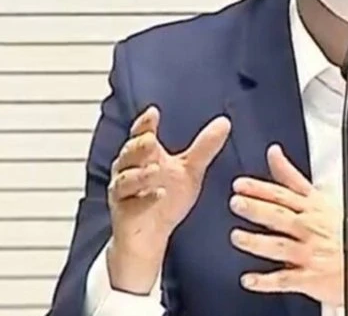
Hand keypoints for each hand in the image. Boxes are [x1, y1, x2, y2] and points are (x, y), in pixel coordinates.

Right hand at [107, 106, 230, 292]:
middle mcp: (129, 169)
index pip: (141, 134)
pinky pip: (131, 203)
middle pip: (129, 153)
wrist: (150, 235)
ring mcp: (123, 190)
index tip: (153, 113)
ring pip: (125, 177)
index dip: (145, 123)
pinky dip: (145, 197)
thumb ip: (204, 147)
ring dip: (140, 173)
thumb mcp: (190, 170)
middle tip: (150, 139)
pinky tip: (158, 194)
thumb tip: (224, 122)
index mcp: (144, 155)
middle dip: (138, 145)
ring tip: (155, 168)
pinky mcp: (123, 211)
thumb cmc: (165, 199)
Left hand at [228, 145, 347, 315]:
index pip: (284, 194)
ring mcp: (309, 253)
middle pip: (281, 216)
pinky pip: (285, 279)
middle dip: (258, 209)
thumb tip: (273, 153)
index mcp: (312, 208)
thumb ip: (291, 177)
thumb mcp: (319, 199)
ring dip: (257, 242)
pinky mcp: (309, 277)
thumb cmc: (342, 231)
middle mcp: (310, 229)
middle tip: (237, 203)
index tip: (241, 184)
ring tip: (237, 237)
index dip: (261, 188)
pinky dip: (266, 281)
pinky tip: (248, 279)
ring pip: (280, 246)